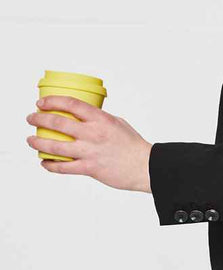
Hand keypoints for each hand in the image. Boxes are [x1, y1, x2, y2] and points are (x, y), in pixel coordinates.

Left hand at [25, 96, 152, 192]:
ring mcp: (89, 151)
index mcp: (101, 119)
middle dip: (38, 118)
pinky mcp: (89, 168)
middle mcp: (93, 134)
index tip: (42, 103)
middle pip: (57, 122)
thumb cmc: (133, 145)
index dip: (52, 101)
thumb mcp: (118, 123)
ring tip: (31, 140)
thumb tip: (85, 117)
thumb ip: (100, 120)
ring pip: (54, 146)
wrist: (144, 166)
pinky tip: (45, 163)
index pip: (71, 104)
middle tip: (31, 118)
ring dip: (38, 142)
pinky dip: (50, 165)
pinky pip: (63, 167)